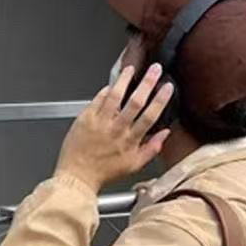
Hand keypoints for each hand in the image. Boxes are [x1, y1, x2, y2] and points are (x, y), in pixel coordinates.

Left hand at [54, 64, 173, 192]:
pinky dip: (105, 90)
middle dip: (147, 83)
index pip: (150, 116)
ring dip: (124, 80)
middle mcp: (116, 131)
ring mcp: (100, 123)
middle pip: (135, 102)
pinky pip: (97, 100)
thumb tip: (165, 134)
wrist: (78, 177)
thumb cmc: (104, 173)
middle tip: (155, 70)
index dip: (160, 100)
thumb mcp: (133, 166)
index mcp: (130, 142)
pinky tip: (111, 84)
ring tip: (131, 69)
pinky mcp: (85, 119)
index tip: (167, 87)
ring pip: (115, 96)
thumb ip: (152, 149)